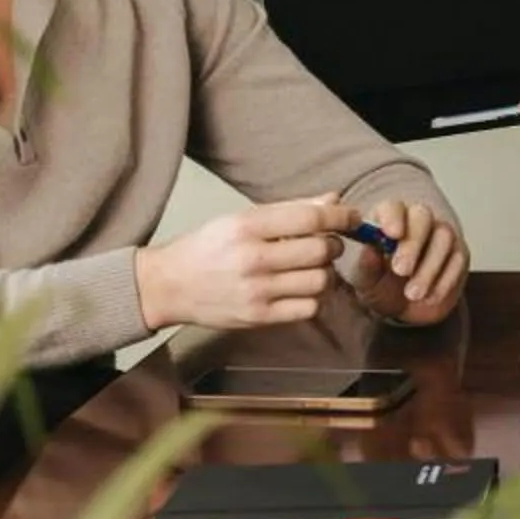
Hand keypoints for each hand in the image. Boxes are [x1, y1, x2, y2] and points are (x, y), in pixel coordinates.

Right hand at [134, 196, 350, 331]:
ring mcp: (255, 291)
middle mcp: (252, 258)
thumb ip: (290, 210)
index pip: (310, 217)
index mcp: (247, 226)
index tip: (352, 217)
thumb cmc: (207, 248)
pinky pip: (308, 308)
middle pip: (321, 249)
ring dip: (325, 273)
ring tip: (311, 268)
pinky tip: (300, 290)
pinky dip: (313, 298)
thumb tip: (334, 200)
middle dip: (333, 245)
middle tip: (326, 244)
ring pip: (320, 281)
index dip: (341, 216)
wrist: (167, 286)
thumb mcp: (241, 218)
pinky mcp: (258, 317)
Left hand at [348, 197, 466, 327]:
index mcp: (389, 220)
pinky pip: (458, 260)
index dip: (393, 217)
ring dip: (428, 268)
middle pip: (422, 217)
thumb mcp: (367, 283)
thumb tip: (370, 251)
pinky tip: (430, 297)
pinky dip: (444, 280)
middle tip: (401, 270)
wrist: (406, 310)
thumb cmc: (383, 287)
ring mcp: (441, 235)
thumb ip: (367, 267)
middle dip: (413, 243)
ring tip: (413, 294)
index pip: (393, 207)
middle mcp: (417, 221)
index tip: (392, 234)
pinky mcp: (459, 254)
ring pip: (443, 238)